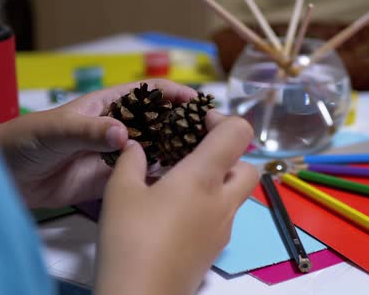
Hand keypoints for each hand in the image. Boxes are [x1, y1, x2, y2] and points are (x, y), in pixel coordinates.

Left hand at [0, 79, 196, 207]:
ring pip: (153, 151)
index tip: (198, 102)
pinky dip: (158, 179)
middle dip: (183, 125)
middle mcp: (117, 128)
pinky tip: (177, 184)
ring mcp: (115, 155)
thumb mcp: (56, 130)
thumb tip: (123, 135)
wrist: (4, 176)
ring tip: (204, 161)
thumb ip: (88, 131)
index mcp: (107, 106)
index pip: (147, 94)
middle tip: (210, 137)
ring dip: (176, 153)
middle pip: (158, 123)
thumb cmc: (26, 140)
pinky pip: (140, 177)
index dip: (173, 94)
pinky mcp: (110, 180)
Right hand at [95, 110, 258, 294]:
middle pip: (248, 166)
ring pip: (238, 195)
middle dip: (229, 155)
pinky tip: (177, 214)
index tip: (198, 123)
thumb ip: (130, 161)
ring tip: (181, 184)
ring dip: (220, 182)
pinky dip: (212, 206)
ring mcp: (224, 229)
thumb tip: (135, 147)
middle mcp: (223, 202)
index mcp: (204, 178)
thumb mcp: (119, 192)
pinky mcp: (216, 250)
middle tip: (194, 155)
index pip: (239, 133)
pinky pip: (224, 217)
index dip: (223, 119)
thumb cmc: (129, 238)